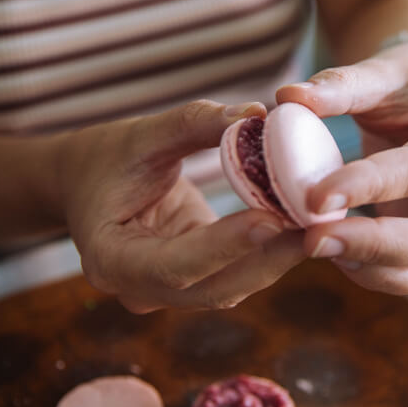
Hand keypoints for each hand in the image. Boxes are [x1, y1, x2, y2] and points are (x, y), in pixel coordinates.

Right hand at [57, 100, 303, 312]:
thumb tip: (258, 114)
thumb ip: (195, 124)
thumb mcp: (142, 134)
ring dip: (277, 259)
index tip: (270, 217)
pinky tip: (303, 226)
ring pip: (231, 287)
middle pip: (212, 289)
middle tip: (317, 226)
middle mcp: (137, 289)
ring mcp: (166, 292)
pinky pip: (236, 273)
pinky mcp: (192, 281)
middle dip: (267, 260)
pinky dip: (269, 252)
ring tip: (321, 223)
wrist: (86, 181)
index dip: (222, 246)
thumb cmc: (106, 156)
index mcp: (110, 259)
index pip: (172, 266)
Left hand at [277, 39, 407, 296]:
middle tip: (313, 239)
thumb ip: (340, 84)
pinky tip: (334, 255)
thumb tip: (288, 97)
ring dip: (373, 269)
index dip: (371, 186)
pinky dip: (376, 275)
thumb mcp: (383, 70)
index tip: (317, 197)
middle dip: (373, 244)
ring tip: (317, 247)